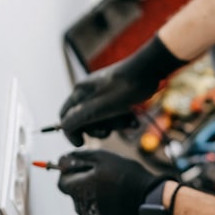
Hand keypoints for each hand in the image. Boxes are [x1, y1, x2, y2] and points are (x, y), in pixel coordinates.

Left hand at [56, 150, 169, 214]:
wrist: (150, 199)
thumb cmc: (127, 176)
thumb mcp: (102, 157)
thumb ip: (78, 158)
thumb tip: (61, 161)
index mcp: (78, 190)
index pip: (61, 182)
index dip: (71, 173)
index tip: (84, 168)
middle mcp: (81, 208)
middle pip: (74, 194)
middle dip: (84, 184)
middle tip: (104, 176)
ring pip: (86, 205)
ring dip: (93, 196)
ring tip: (114, 188)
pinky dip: (104, 207)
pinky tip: (118, 200)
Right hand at [59, 34, 185, 145]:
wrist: (150, 71)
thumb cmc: (124, 88)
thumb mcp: (99, 107)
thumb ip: (78, 118)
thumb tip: (64, 127)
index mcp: (79, 92)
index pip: (64, 115)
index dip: (70, 132)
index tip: (82, 143)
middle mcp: (88, 92)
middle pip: (84, 120)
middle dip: (98, 129)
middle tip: (108, 132)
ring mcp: (103, 94)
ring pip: (102, 118)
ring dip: (115, 125)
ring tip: (127, 122)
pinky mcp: (117, 96)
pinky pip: (115, 114)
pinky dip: (124, 119)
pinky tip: (134, 121)